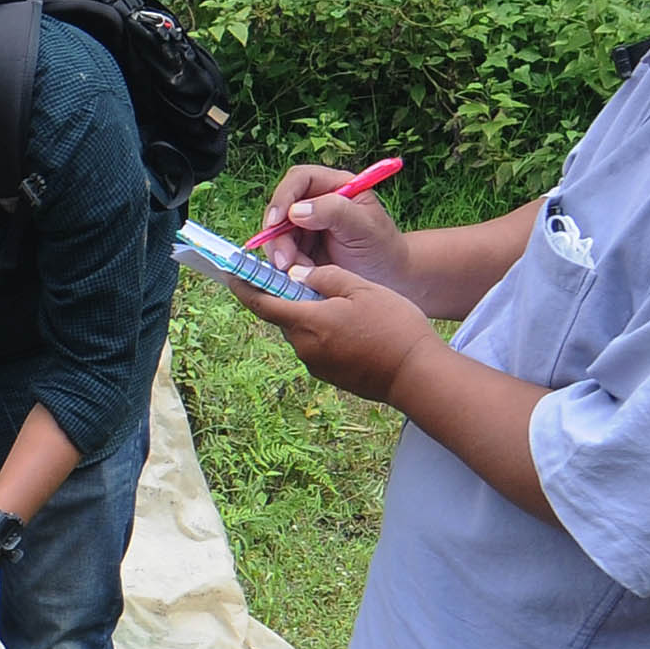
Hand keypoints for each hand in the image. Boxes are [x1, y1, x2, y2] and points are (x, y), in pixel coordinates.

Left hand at [240, 262, 438, 403]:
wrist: (417, 375)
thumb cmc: (392, 326)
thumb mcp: (360, 287)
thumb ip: (324, 277)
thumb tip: (298, 276)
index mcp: (305, 323)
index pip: (261, 303)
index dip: (244, 286)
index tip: (232, 273)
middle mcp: (303, 348)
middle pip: (284, 317)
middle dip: (290, 297)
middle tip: (309, 278)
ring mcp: (316, 365)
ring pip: (303, 331)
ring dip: (312, 315)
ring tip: (344, 302)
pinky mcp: (331, 375)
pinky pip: (318, 347)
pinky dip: (325, 332)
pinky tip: (353, 325)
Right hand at [254, 163, 413, 285]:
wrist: (388, 279)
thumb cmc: (382, 248)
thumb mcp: (364, 227)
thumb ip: (334, 212)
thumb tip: (295, 211)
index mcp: (335, 186)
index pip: (299, 179)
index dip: (283, 196)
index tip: (276, 221)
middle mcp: (316, 202)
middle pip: (280, 208)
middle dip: (277, 235)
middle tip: (284, 262)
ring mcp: (306, 225)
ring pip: (275, 234)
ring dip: (280, 254)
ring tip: (300, 273)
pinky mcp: (300, 248)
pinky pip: (280, 253)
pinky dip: (285, 266)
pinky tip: (301, 276)